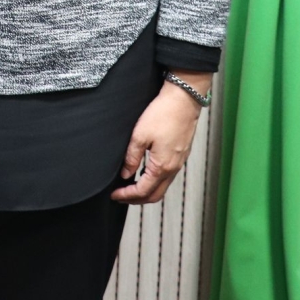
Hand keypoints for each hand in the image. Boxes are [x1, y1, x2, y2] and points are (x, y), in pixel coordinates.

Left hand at [110, 71, 209, 203]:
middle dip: (137, 199)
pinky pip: (168, 177)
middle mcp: (173, 168)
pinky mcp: (181, 155)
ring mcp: (179, 163)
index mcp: (162, 166)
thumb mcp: (140, 135)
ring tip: (130, 186)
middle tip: (121, 196)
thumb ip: (131, 158)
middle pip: (155, 195)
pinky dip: (155, 181)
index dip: (126, 195)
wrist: (184, 99)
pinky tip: (145, 173)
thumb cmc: (164, 113)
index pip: (143, 191)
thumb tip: (125, 174)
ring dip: (146, 191)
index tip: (114, 195)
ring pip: (162, 187)